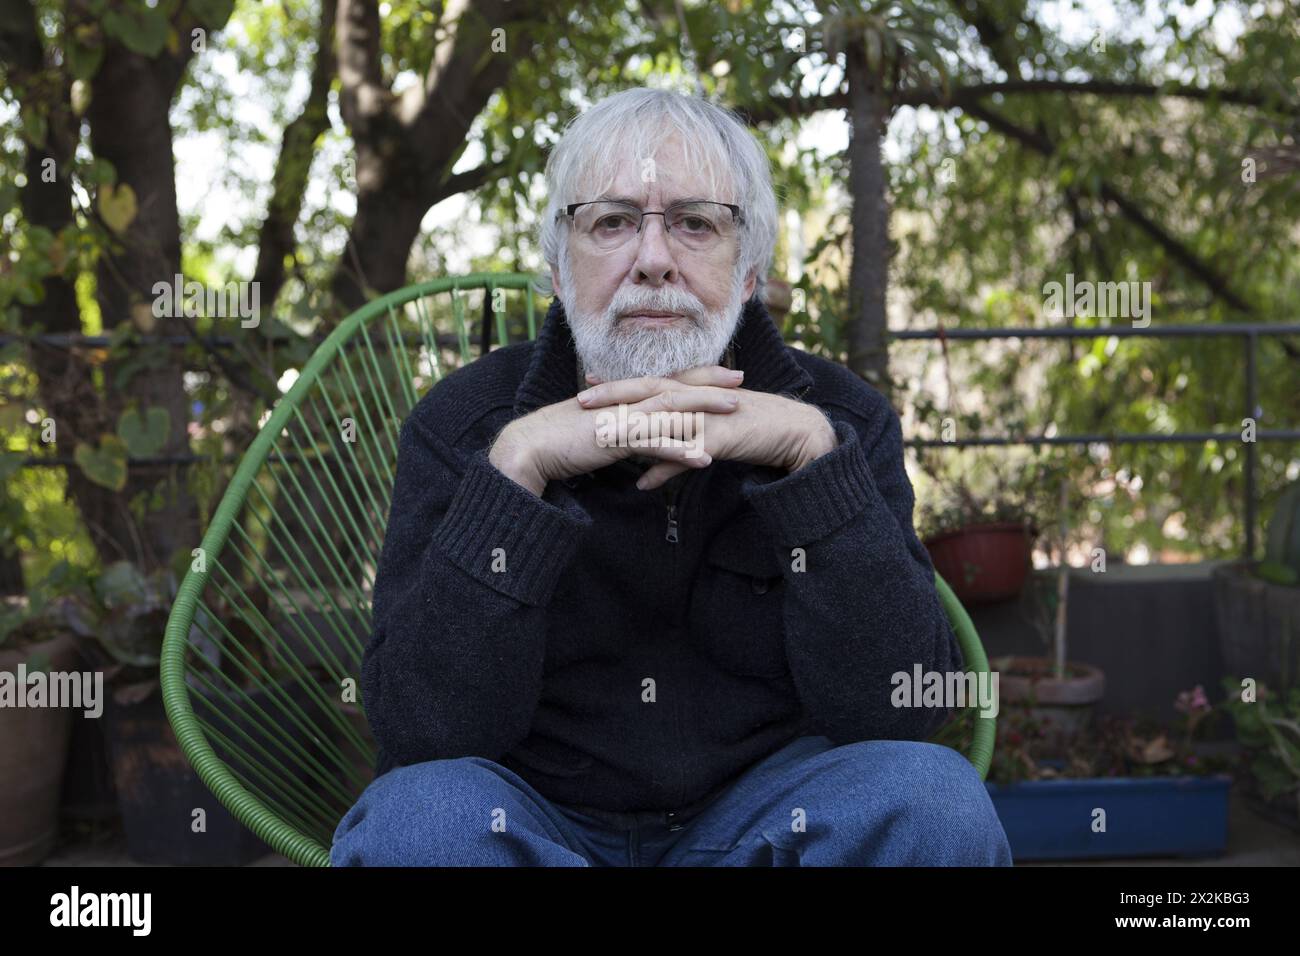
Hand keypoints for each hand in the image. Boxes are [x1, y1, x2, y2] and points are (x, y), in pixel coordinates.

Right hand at [488, 365, 744, 495]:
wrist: (529, 448)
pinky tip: (704, 459)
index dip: (693, 376)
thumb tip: (632, 434)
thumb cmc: (557, 441)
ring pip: (670, 409)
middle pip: (673, 386)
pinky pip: (653, 444)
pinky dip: (680, 450)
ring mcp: (620, 418)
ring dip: (704, 408)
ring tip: (736, 410)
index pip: (663, 381)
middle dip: (709, 382)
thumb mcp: (595, 430)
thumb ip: (616, 428)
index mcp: (621, 398)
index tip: (721, 373)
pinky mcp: (614, 439)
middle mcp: (624, 401)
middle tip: (741, 379)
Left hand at [576, 375, 837, 489]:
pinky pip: (684, 454)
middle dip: (614, 395)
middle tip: (580, 401)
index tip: (588, 387)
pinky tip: (642, 484)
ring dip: (631, 426)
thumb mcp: (708, 437)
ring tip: (602, 436)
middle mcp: (696, 399)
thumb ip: (675, 453)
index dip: (619, 386)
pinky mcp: (718, 438)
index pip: (649, 384)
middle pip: (648, 392)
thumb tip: (643, 477)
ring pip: (662, 418)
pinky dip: (663, 469)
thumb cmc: (750, 430)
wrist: (792, 430)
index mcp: (693, 393)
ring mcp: (706, 416)